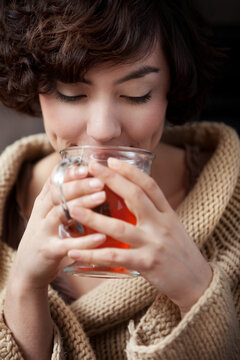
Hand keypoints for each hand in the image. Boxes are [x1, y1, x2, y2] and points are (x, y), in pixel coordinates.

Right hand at [8, 167, 107, 290]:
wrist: (28, 269)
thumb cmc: (48, 237)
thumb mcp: (51, 214)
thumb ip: (65, 198)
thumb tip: (90, 177)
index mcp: (44, 202)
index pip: (55, 180)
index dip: (71, 172)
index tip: (88, 166)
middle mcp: (41, 213)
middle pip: (58, 193)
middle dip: (80, 185)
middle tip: (100, 180)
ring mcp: (43, 232)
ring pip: (60, 213)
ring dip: (82, 204)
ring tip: (102, 197)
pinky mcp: (48, 251)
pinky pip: (67, 245)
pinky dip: (85, 241)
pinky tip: (101, 237)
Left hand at [68, 158, 212, 314]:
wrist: (197, 283)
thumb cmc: (181, 253)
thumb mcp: (173, 227)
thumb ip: (155, 213)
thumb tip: (132, 198)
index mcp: (168, 214)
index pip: (150, 185)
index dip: (130, 171)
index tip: (112, 160)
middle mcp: (162, 225)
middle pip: (135, 196)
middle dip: (111, 180)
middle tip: (91, 169)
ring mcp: (154, 244)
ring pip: (120, 228)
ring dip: (94, 218)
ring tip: (74, 209)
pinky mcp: (147, 264)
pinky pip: (115, 257)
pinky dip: (93, 254)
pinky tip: (75, 252)